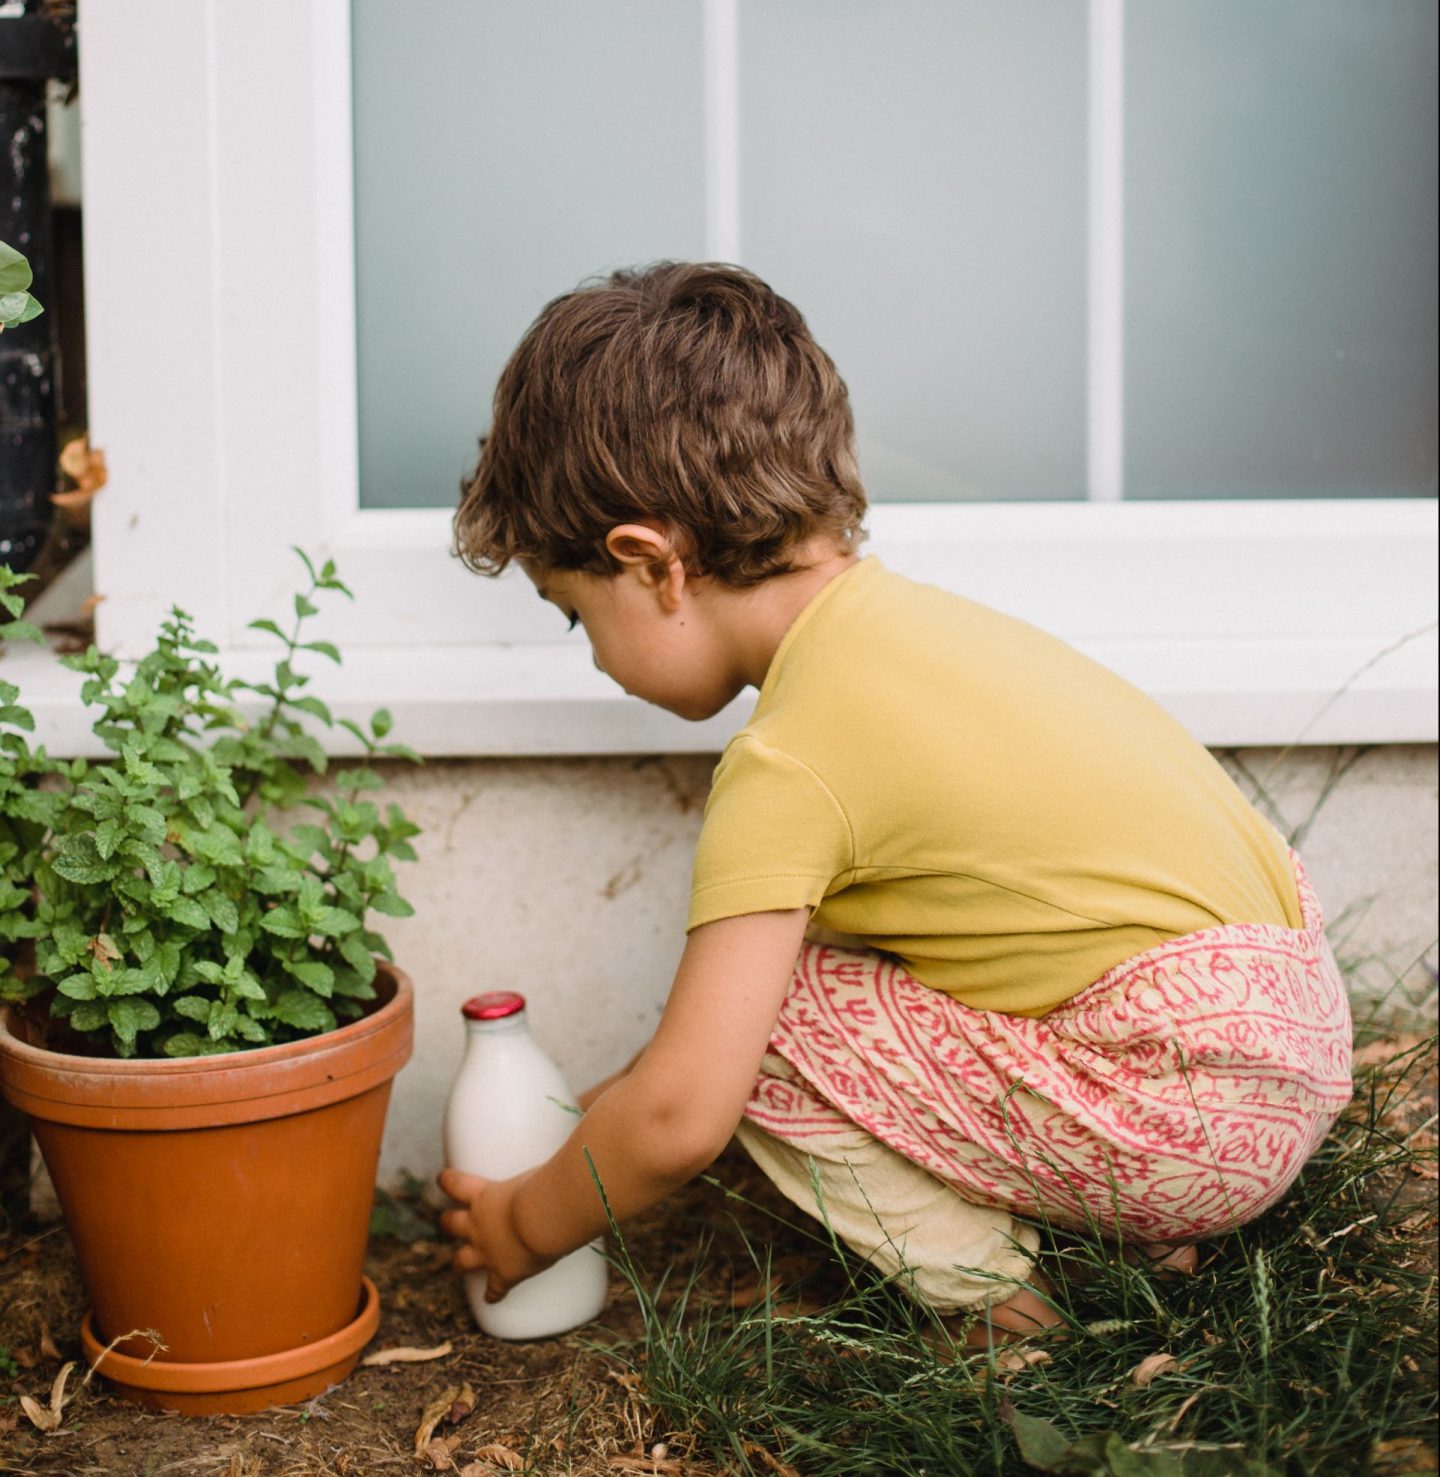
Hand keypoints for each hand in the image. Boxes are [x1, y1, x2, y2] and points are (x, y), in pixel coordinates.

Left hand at [436, 1168, 555, 1302]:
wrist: (543, 1220)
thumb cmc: (545, 1187)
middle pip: (452, 1224)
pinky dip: (493, 1294)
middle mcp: (478, 1225)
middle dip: (449, 1222)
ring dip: (459, 1261)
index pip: (457, 1184)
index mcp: (484, 1195)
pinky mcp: (503, 1274)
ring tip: (457, 1263)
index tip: (441, 1179)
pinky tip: (491, 1298)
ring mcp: (487, 1252)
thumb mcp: (535, 1169)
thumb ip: (540, 1165)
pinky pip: (494, 1289)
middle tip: (447, 1221)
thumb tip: (566, 1147)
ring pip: (461, 1260)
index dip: (448, 1181)